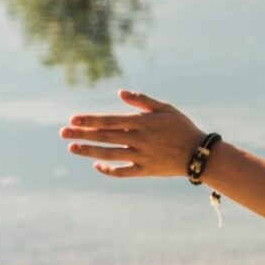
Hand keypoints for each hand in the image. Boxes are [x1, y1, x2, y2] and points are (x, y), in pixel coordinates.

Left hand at [59, 90, 206, 177]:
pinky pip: (124, 172)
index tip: (73, 120)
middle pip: (106, 137)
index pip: (111, 121)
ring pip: (111, 154)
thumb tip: (120, 92)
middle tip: (63, 133)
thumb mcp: (166, 109)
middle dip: (83, 135)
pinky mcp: (146, 170)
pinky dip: (109, 170)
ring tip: (72, 148)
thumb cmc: (182, 128)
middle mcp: (140, 140)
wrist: (200, 154)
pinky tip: (97, 165)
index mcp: (143, 123)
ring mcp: (142, 156)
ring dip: (89, 151)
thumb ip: (143, 100)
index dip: (91, 120)